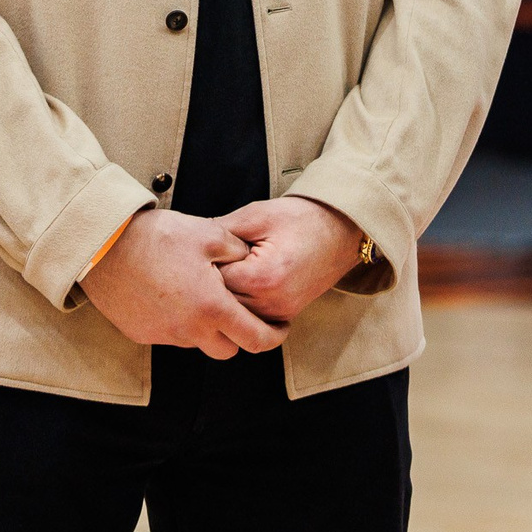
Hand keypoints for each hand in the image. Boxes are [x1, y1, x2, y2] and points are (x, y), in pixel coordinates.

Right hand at [81, 210, 284, 359]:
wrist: (103, 245)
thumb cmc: (159, 237)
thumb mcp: (211, 234)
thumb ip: (239, 252)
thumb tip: (252, 260)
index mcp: (212, 308)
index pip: (255, 339)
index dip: (274, 336)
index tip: (280, 328)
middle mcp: (188, 331)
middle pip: (227, 350)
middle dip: (239, 334)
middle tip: (241, 311)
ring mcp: (162, 336)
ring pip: (197, 343)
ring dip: (206, 327)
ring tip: (202, 294)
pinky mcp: (141, 334)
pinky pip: (170, 336)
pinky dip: (179, 322)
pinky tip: (174, 295)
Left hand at [214, 196, 368, 324]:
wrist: (343, 229)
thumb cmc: (302, 218)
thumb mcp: (257, 215)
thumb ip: (219, 231)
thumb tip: (189, 242)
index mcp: (262, 277)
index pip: (211, 282)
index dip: (203, 264)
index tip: (202, 252)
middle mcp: (271, 302)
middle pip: (219, 302)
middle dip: (211, 283)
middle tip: (208, 262)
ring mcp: (280, 312)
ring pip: (233, 313)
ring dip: (225, 295)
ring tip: (226, 271)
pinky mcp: (286, 314)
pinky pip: (251, 316)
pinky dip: (242, 302)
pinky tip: (241, 283)